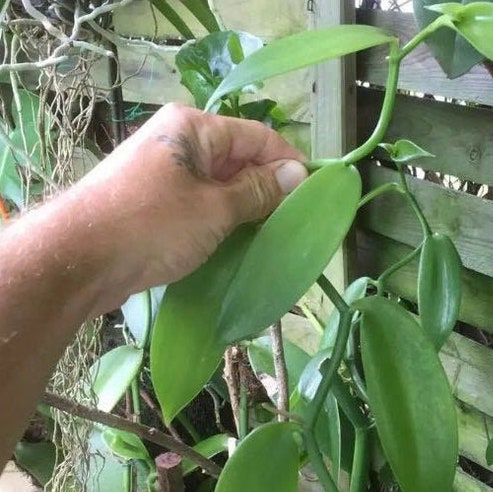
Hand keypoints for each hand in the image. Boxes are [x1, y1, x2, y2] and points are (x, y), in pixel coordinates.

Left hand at [67, 103, 307, 310]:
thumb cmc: (152, 225)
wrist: (78, 260)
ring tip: (273, 234)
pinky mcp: (156, 204)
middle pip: (238, 159)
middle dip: (268, 188)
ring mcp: (165, 174)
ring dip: (246, 208)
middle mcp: (178, 143)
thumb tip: (299, 174)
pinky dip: (222, 220)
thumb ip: (258, 190)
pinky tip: (241, 241)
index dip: (288, 162)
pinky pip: (201, 204)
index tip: (314, 192)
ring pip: (220, 185)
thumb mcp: (215, 208)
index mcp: (193, 128)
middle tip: (295, 221)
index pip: (256, 136)